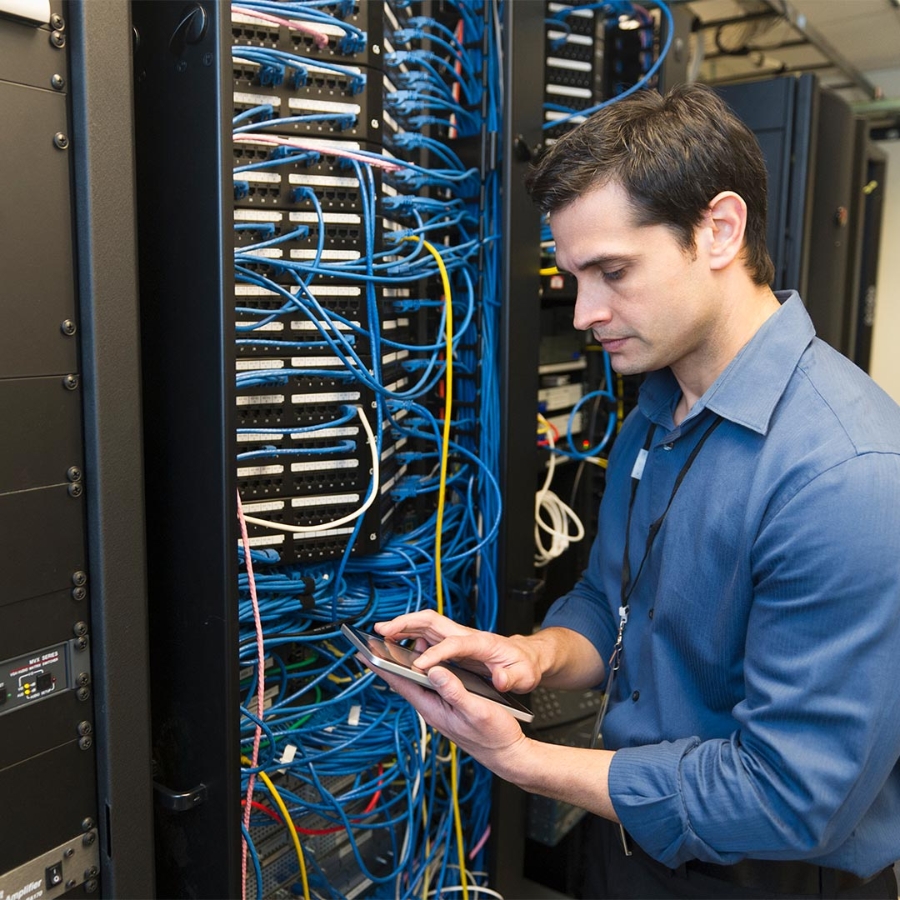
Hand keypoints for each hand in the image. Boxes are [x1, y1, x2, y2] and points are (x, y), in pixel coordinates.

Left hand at [371, 653, 531, 779]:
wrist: (508, 754)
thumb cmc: (494, 736)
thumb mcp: (476, 710)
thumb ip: (454, 691)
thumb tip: (434, 670)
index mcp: (434, 709)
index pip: (401, 684)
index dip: (382, 667)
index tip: (364, 653)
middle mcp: (433, 708)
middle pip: (406, 681)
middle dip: (391, 661)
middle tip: (378, 640)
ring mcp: (441, 708)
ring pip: (419, 681)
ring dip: (410, 663)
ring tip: (401, 643)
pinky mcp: (451, 707)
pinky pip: (433, 684)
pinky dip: (428, 669)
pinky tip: (430, 660)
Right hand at [375, 610, 542, 692]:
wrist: (528, 656)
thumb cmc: (525, 665)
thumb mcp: (525, 675)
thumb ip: (511, 678)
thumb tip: (499, 679)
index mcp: (483, 643)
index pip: (454, 645)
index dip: (436, 654)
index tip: (419, 665)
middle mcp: (467, 635)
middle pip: (432, 621)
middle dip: (405, 623)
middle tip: (381, 630)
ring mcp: (459, 637)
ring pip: (426, 625)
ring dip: (403, 626)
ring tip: (381, 635)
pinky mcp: (454, 643)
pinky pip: (428, 634)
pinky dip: (410, 635)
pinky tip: (399, 646)